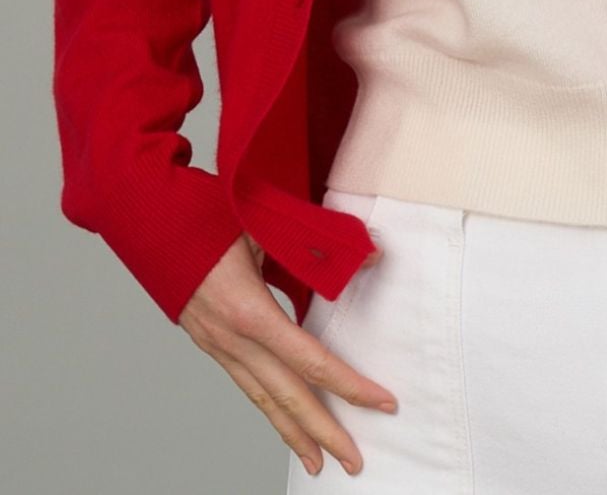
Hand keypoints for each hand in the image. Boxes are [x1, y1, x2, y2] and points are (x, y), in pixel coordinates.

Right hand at [178, 231, 397, 478]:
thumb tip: (371, 256)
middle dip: (324, 432)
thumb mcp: (266, 224)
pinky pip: (246, 386)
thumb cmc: (208, 218)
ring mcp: (219, 345)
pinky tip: (284, 422)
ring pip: (262, 400)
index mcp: (249, 311)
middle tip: (355, 462)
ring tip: (319, 463)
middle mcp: (233, 339)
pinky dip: (268, 410)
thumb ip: (318, 244)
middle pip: (286, 397)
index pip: (310, 362)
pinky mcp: (212, 344)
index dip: (348, 386)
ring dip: (293, 434)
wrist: (151, 222)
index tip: (381, 403)